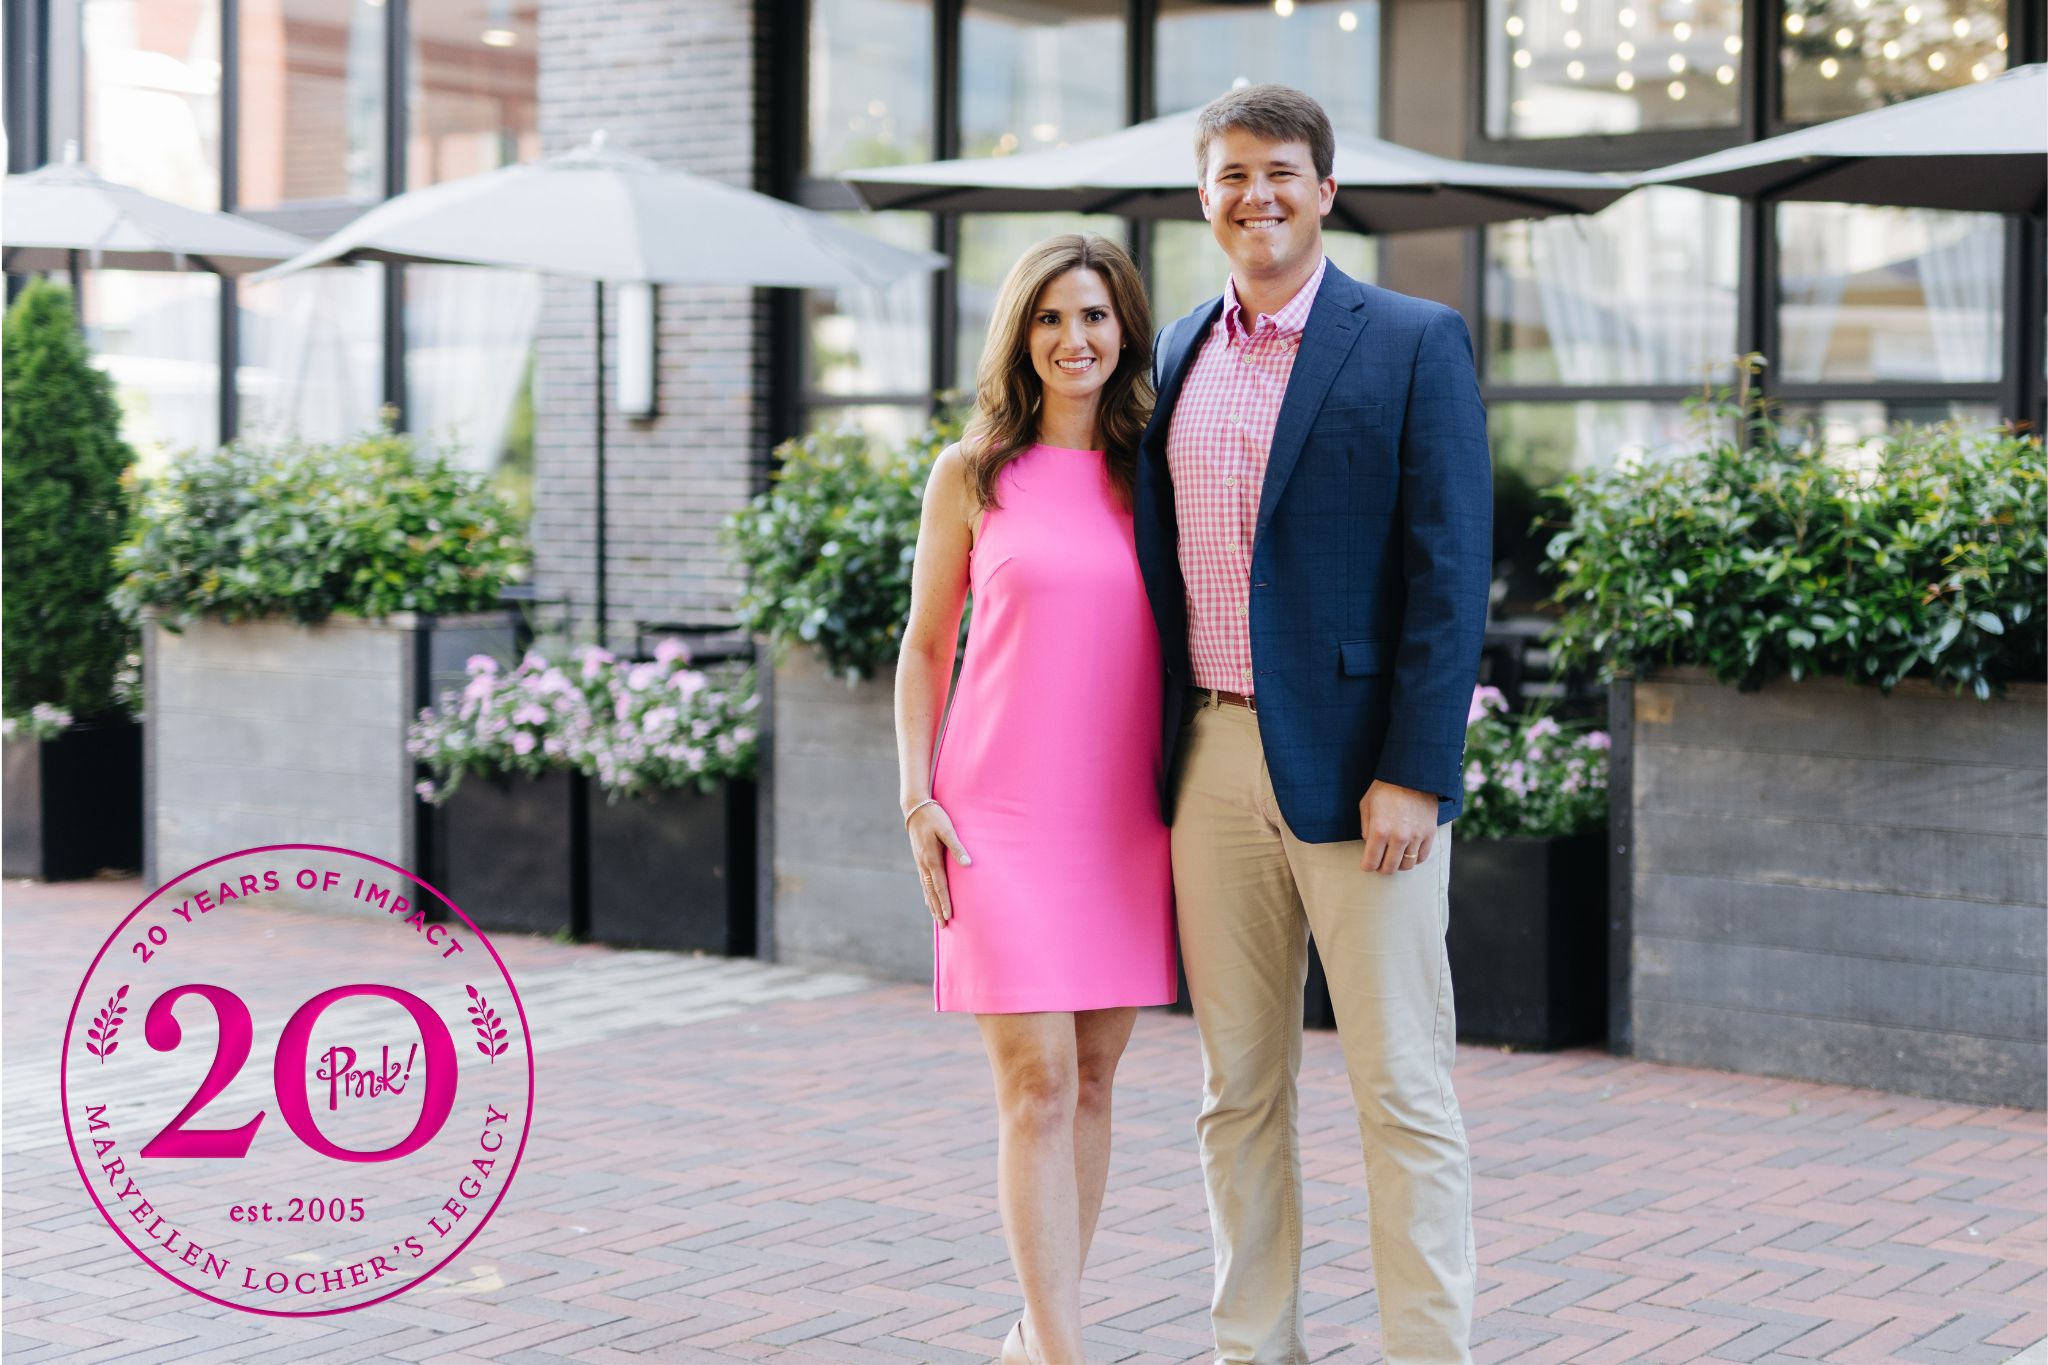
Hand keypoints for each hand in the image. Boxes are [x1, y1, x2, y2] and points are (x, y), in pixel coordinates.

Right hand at [906, 802, 971, 922]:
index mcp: (931, 859)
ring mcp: (920, 862)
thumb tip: (968, 865)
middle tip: (943, 926)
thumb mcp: (947, 829)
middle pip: (931, 892)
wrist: (915, 808)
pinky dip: (927, 893)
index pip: (940, 886)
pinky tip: (928, 899)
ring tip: (937, 918)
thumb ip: (957, 847)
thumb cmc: (934, 817)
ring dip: (932, 904)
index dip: (944, 901)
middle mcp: (924, 864)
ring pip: (926, 888)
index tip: (948, 915)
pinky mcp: (920, 859)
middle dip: (937, 909)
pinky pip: (923, 881)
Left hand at [1359, 780, 1436, 875]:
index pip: (1371, 862)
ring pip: (1407, 865)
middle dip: (1381, 868)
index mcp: (1380, 830)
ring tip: (1394, 857)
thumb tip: (1370, 845)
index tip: (1367, 864)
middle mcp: (1399, 837)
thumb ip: (1366, 828)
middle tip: (1380, 863)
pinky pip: (1422, 857)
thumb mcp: (1367, 805)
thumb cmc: (1385, 788)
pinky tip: (1408, 852)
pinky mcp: (1429, 834)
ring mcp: (1416, 837)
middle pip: (1389, 868)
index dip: (1367, 866)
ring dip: (1398, 864)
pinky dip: (1414, 859)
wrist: (1413, 775)